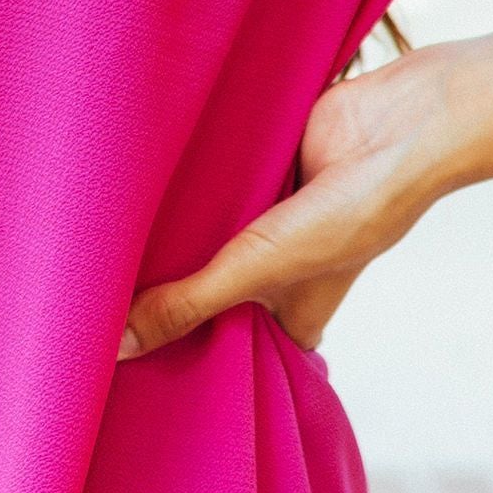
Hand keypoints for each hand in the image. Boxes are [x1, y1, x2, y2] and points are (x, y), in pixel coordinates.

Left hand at [120, 47, 478, 362]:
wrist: (400, 128)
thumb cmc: (351, 215)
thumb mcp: (258, 271)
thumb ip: (187, 306)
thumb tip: (116, 349)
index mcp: (291, 315)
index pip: (231, 351)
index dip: (187, 358)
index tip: (125, 364)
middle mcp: (279, 274)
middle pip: (207, 293)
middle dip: (163, 296)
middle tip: (93, 307)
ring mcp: (268, 223)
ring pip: (202, 238)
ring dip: (167, 237)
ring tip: (91, 248)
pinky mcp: (259, 172)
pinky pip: (208, 186)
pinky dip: (181, 186)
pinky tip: (128, 190)